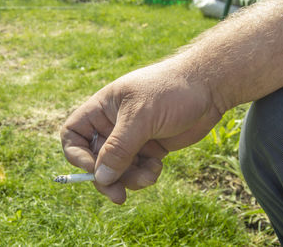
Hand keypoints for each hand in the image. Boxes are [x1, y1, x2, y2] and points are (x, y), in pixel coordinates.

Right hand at [61, 60, 221, 203]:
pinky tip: (157, 167)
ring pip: (118, 169)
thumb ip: (118, 148)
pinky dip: (144, 174)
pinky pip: (137, 170)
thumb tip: (99, 178)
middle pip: (95, 159)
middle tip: (118, 195)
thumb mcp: (141, 117)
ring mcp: (132, 138)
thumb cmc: (171, 91)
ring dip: (130, 178)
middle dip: (106, 177)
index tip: (91, 168)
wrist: (209, 88)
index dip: (76, 154)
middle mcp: (113, 125)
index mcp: (102, 109)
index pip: (73, 134)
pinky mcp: (149, 148)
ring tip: (149, 176)